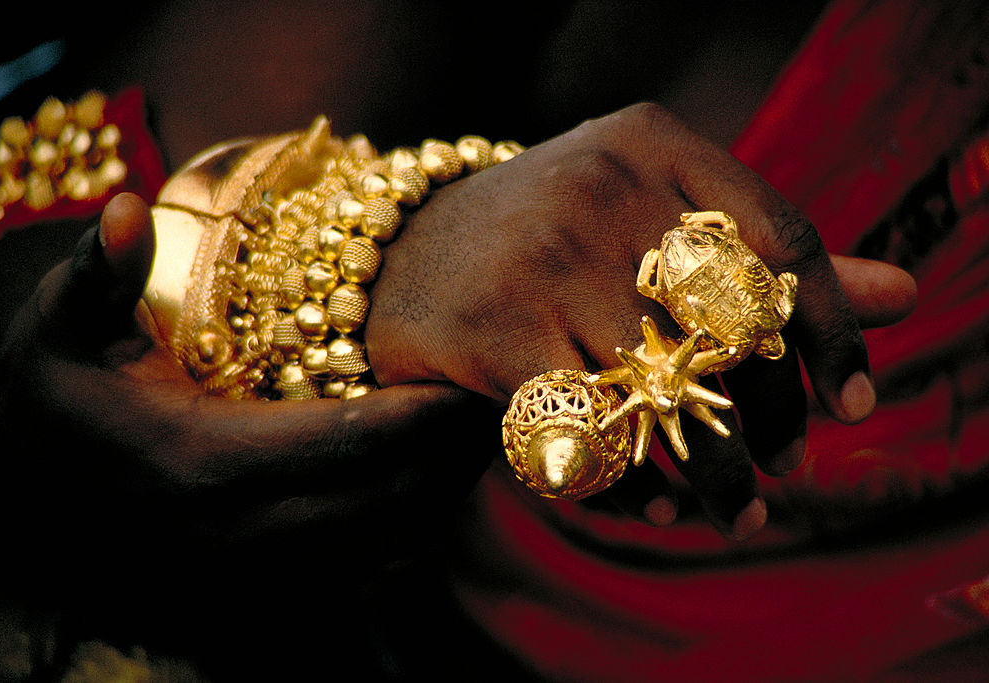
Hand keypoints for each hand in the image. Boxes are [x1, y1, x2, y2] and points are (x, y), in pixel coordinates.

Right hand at [0, 194, 499, 590]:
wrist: (12, 506)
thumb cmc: (48, 406)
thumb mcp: (54, 334)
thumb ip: (96, 277)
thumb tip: (122, 206)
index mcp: (204, 462)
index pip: (347, 443)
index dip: (422, 415)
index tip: (472, 378)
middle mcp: (239, 532)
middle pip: (387, 501)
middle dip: (451, 456)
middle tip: (495, 401)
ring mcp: (252, 577)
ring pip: (385, 548)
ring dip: (441, 496)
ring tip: (476, 441)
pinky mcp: (256, 598)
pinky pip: (361, 579)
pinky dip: (407, 537)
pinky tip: (425, 491)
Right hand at [367, 104, 916, 538]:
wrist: (401, 254)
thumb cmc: (545, 239)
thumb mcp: (645, 218)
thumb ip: (760, 255)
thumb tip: (900, 294)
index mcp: (652, 144)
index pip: (782, 239)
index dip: (831, 333)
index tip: (853, 406)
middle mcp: (602, 186)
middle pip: (730, 326)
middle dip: (770, 417)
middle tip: (785, 469)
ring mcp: (545, 256)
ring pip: (666, 390)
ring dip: (713, 471)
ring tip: (737, 513)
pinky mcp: (496, 329)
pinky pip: (594, 426)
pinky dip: (631, 481)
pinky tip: (656, 507)